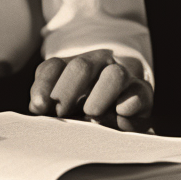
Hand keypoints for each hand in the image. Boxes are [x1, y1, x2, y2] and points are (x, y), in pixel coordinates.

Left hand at [29, 50, 152, 118]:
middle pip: (80, 67)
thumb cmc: (82, 109)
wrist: (121, 108)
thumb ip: (46, 102)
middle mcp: (97, 65)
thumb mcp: (61, 103)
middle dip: (66, 92)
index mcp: (71, 66)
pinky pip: (138, 94)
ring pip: (114, 75)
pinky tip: (119, 114)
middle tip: (61, 114)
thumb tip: (38, 106)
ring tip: (91, 114)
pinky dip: (128, 105)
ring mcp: (122, 76)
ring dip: (100, 96)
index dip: (44, 86)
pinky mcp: (142, 93)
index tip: (39, 107)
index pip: (52, 68)